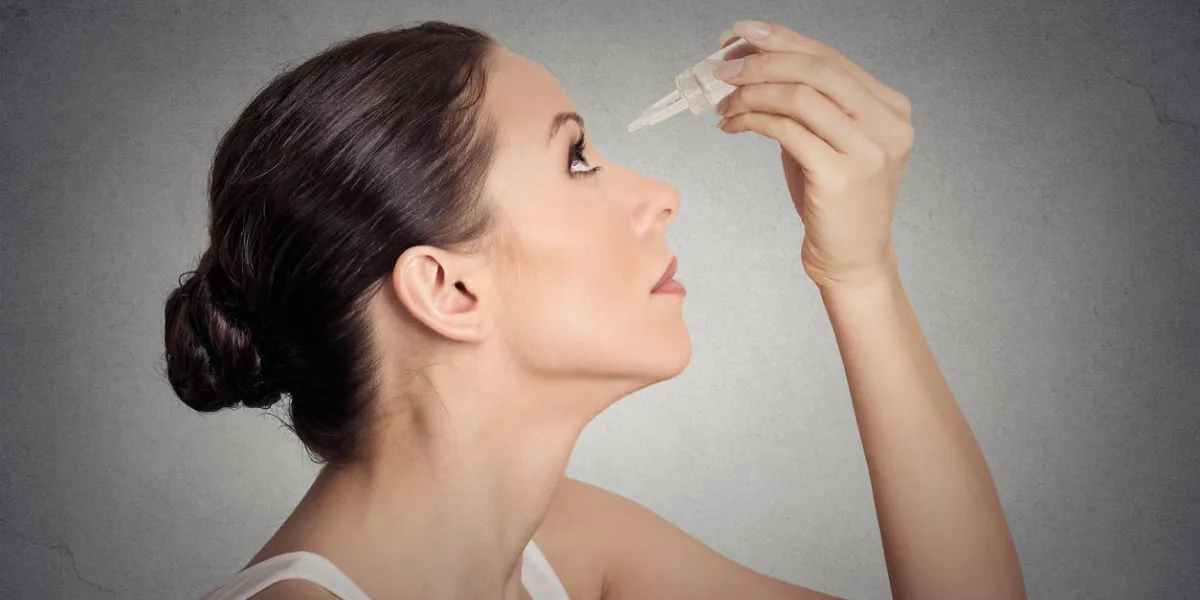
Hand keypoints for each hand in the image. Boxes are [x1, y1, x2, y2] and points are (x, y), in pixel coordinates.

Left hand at [714, 21, 913, 289]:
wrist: (852, 259)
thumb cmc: (835, 201)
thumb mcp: (827, 141)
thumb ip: (805, 102)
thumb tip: (749, 62)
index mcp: (891, 107)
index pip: (830, 58)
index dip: (782, 40)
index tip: (741, 35)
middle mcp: (888, 123)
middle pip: (816, 69)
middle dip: (761, 61)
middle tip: (722, 67)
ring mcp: (869, 150)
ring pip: (799, 96)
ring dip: (750, 93)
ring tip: (723, 104)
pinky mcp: (841, 175)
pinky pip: (786, 130)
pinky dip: (752, 120)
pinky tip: (733, 125)